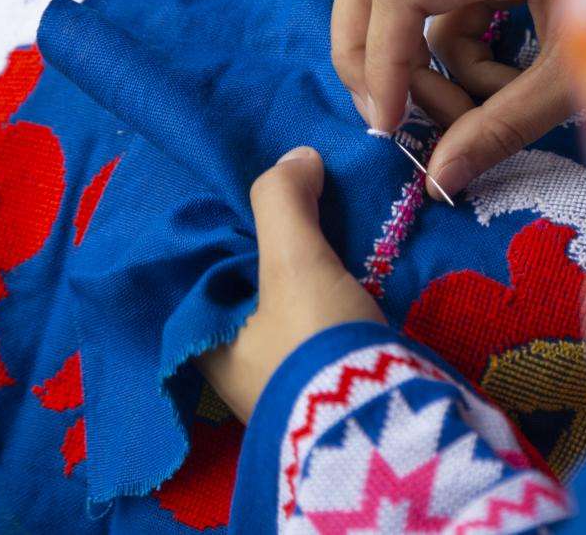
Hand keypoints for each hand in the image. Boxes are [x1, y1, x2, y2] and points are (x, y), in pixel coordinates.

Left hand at [196, 146, 383, 421]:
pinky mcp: (324, 388)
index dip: (231, 224)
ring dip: (308, 272)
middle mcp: (232, 367)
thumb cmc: (313, 344)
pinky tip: (358, 271)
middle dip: (274, 247)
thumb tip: (297, 158)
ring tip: (337, 226)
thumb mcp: (293, 262)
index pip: (204, 266)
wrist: (382, 428)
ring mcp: (281, 381)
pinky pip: (319, 325)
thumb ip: (283, 200)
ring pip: (286, 304)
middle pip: (248, 283)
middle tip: (305, 199)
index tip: (262, 190)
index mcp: (203, 342)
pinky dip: (332, 298)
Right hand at [331, 0, 583, 199]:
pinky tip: (499, 83)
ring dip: (414, 55)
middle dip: (365, 46)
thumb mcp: (579, 80)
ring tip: (471, 110)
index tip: (390, 124)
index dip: (380, 60)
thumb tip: (438, 179)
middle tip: (386, 111)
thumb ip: (504, 127)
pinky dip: (449, 49)